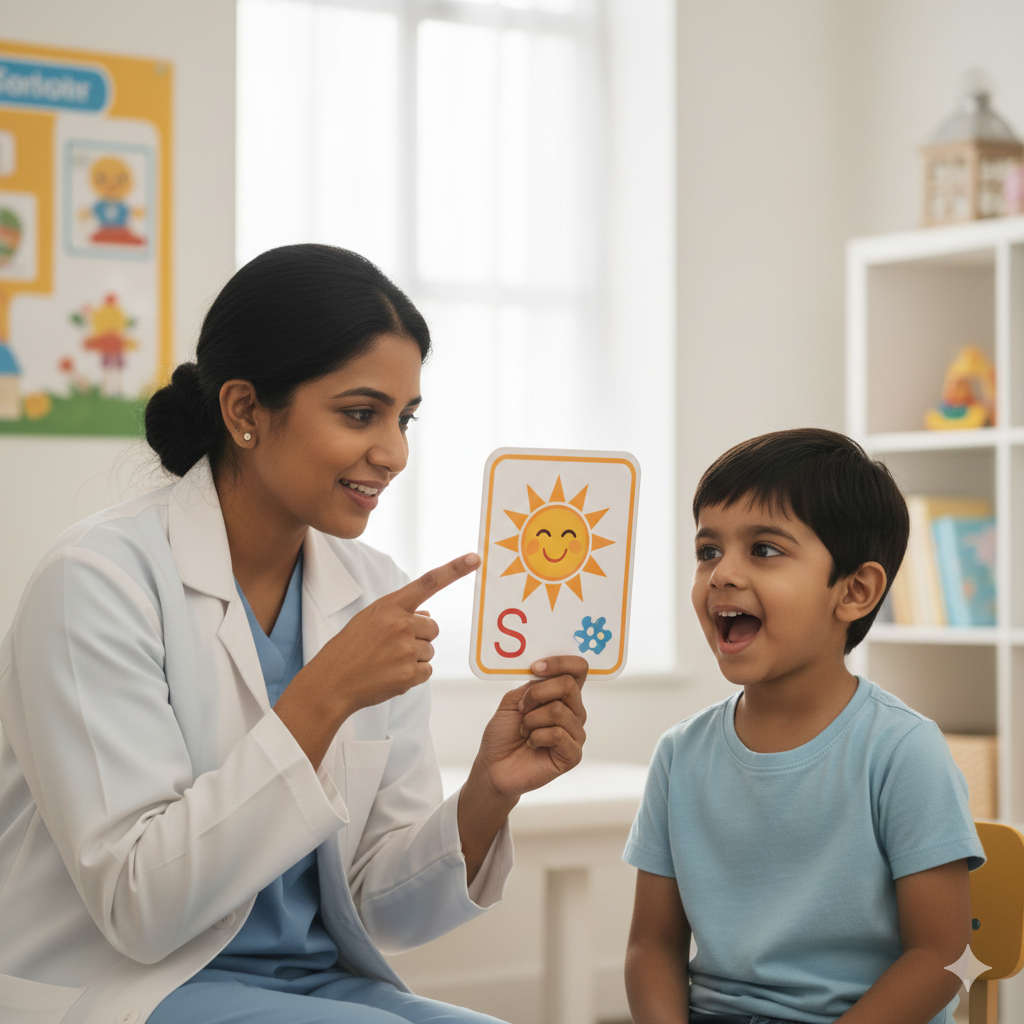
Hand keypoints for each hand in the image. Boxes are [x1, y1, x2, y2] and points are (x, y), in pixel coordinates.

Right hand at [316, 552, 481, 715]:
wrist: (330, 683)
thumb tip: (427, 615)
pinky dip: (413, 676)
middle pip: (432, 628)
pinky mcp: (409, 673)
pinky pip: (426, 671)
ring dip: (414, 658)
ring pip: (429, 651)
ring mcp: (406, 649)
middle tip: (392, 648)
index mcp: (389, 606)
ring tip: (386, 662)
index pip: (428, 582)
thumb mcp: (368, 620)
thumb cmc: (347, 650)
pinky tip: (390, 675)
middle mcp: (401, 624)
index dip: (454, 569)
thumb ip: (398, 614)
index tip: (474, 558)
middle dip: (419, 638)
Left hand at [472, 656, 588, 800]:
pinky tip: (532, 744)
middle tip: (522, 709)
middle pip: (568, 685)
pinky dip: (536, 737)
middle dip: (536, 694)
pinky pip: (557, 734)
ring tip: (525, 731)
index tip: (536, 667)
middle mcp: (574, 712)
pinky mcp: (573, 755)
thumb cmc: (504, 734)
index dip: (560, 662)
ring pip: (558, 710)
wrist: (494, 766)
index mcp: (562, 696)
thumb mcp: (512, 701)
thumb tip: (546, 674)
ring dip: (531, 720)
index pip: (578, 669)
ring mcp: (576, 733)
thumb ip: (532, 685)